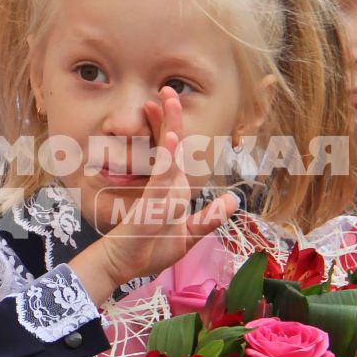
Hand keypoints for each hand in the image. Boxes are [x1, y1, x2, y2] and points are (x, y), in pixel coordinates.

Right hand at [70, 88, 238, 303]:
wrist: (123, 267)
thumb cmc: (149, 249)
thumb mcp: (188, 234)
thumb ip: (210, 217)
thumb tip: (233, 199)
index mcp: (170, 188)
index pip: (174, 151)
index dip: (173, 125)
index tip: (169, 100)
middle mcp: (161, 185)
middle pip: (166, 144)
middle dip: (167, 115)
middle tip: (167, 89)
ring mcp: (154, 193)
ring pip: (164, 154)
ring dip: (167, 125)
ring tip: (169, 100)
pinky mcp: (148, 206)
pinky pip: (159, 179)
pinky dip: (165, 159)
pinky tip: (168, 139)